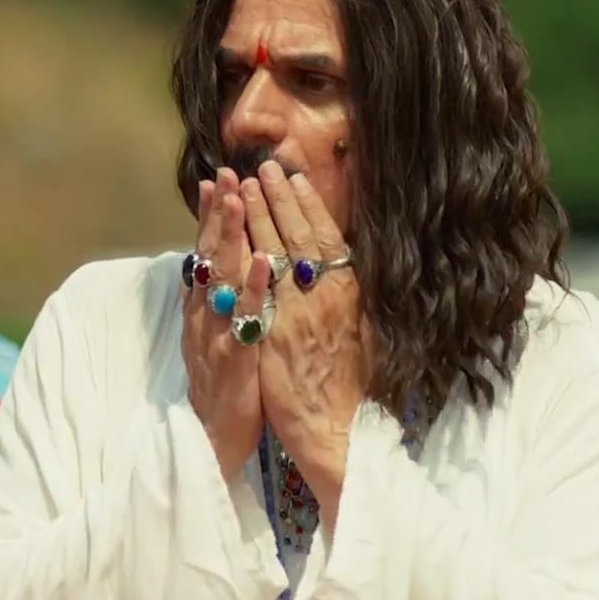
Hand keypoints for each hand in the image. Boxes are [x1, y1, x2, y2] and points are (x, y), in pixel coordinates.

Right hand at [183, 168, 274, 477]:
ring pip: (219, 279)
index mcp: (202, 310)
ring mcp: (216, 335)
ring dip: (228, 237)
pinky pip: (243, 318)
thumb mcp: (216, 338)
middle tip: (226, 175)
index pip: (205, 254)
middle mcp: (203, 316)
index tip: (217, 180)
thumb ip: (217, 303)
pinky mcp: (234, 359)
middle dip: (218, 214)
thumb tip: (218, 267)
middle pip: (208, 257)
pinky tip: (259, 260)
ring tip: (237, 200)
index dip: (210, 217)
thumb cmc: (225, 388)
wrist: (216, 441)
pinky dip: (250, 288)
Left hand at [240, 161, 370, 511]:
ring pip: (273, 257)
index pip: (324, 237)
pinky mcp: (275, 338)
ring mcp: (298, 316)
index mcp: (347, 293)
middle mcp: (324, 299)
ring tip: (240, 187)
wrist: (338, 431)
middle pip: (296, 237)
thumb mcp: (360, 331)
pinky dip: (248, 264)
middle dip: (275, 200)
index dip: (307, 204)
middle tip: (259, 168)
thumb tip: (339, 266)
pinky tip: (238, 241)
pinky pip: (257, 293)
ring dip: (256, 219)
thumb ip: (349, 297)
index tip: (292, 177)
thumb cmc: (352, 385)